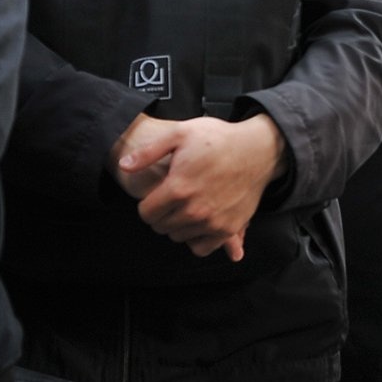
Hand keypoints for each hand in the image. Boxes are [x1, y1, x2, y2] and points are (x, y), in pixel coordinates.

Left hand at [113, 113, 285, 259]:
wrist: (258, 150)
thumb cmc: (218, 139)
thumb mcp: (181, 133)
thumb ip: (148, 152)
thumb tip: (124, 166)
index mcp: (178, 188)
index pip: (146, 214)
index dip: (147, 204)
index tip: (156, 195)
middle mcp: (194, 210)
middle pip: (160, 227)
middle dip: (161, 215)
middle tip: (171, 199)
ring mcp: (212, 222)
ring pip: (178, 237)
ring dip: (177, 226)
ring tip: (186, 207)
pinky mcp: (228, 229)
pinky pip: (201, 248)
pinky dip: (196, 239)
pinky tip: (198, 222)